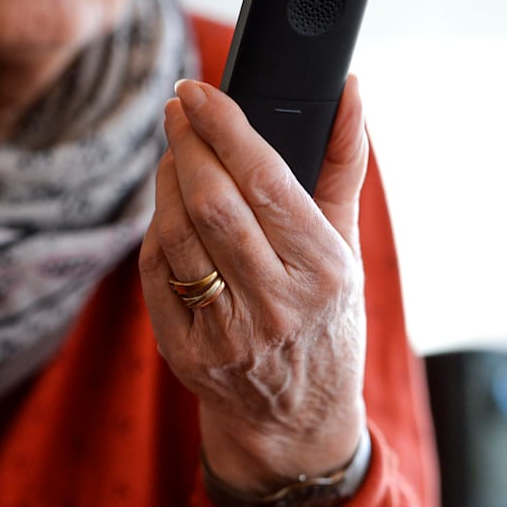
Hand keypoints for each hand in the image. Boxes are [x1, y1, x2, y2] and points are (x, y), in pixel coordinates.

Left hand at [139, 76, 369, 494]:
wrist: (295, 417)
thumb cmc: (324, 317)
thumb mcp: (348, 246)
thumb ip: (345, 164)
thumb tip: (349, 89)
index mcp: (324, 271)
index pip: (267, 182)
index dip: (226, 129)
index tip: (199, 91)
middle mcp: (276, 305)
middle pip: (212, 204)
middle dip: (188, 144)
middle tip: (179, 108)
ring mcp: (227, 333)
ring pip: (176, 234)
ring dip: (167, 181)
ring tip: (176, 151)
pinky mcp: (185, 351)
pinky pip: (157, 271)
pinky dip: (158, 228)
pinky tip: (170, 207)